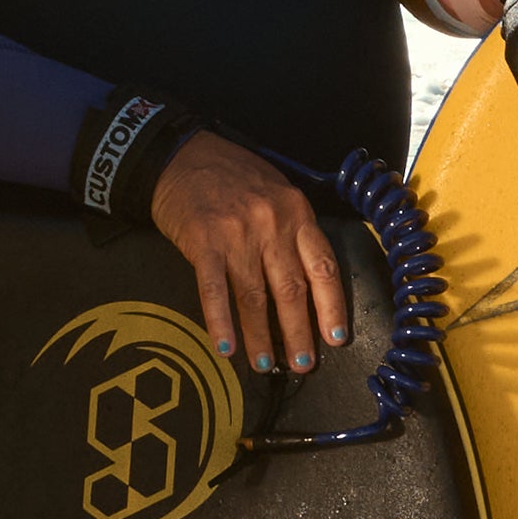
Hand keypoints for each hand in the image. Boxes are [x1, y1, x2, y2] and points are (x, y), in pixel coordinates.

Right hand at [148, 132, 347, 376]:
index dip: (331, 306)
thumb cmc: (231, 174)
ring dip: (260, 336)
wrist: (182, 153)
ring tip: (265, 365)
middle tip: (303, 364)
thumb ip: (292, 228)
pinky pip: (214, 290)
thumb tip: (305, 278)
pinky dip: (221, 322)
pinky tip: (225, 347)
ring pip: (255, 297)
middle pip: (291, 290)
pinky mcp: (203, 243)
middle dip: (298, 332)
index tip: (336, 338)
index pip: (323, 267)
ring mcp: (237, 235)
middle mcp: (272, 225)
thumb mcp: (275, 191)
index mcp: (296, 212)